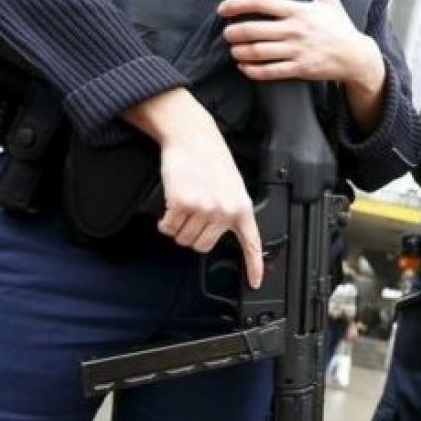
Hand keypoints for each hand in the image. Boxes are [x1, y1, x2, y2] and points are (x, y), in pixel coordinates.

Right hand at [123, 89, 263, 288]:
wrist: (193, 138)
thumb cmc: (211, 160)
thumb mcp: (232, 186)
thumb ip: (231, 210)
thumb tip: (221, 232)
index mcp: (242, 208)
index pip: (251, 243)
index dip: (254, 266)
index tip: (255, 283)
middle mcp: (225, 211)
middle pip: (202, 246)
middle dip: (192, 236)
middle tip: (192, 216)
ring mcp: (203, 208)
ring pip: (184, 239)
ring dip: (177, 228)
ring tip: (183, 205)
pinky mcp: (182, 204)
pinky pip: (169, 228)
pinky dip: (165, 222)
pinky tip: (171, 206)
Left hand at [218, 0, 383, 90]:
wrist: (357, 57)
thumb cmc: (341, 28)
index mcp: (298, 10)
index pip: (261, 2)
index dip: (237, 4)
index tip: (224, 8)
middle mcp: (295, 29)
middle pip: (253, 29)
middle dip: (233, 32)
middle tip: (228, 33)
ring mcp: (297, 50)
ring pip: (258, 52)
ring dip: (240, 51)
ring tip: (235, 49)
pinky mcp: (300, 68)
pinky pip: (270, 71)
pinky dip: (252, 70)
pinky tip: (245, 67)